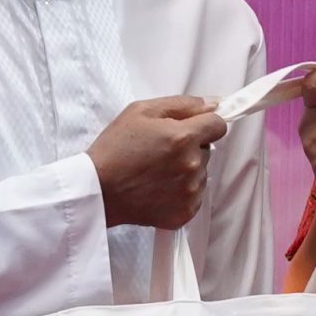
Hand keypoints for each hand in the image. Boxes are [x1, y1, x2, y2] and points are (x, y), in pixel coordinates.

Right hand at [87, 96, 228, 229]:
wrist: (97, 190)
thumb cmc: (115, 148)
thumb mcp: (141, 111)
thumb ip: (183, 104)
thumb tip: (214, 103)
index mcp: (183, 137)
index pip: (218, 125)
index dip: (204, 123)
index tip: (190, 128)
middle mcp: (192, 165)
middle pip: (207, 149)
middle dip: (190, 146)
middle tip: (160, 151)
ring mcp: (190, 191)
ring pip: (201, 173)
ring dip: (186, 170)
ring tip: (156, 171)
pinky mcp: (185, 212)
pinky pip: (195, 195)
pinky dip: (181, 191)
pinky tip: (158, 188)